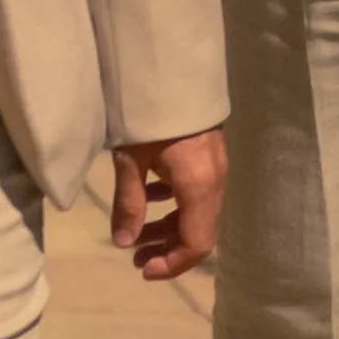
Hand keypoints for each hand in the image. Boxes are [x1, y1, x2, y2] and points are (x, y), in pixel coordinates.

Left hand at [111, 127, 226, 281]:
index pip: (196, 244)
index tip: (142, 269)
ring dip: (168, 227)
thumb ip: (129, 203)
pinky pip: (196, 192)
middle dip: (167, 249)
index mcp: (199, 186)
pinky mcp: (208, 155)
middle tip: (133, 257)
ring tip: (136, 234)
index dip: (171, 264)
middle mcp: (214, 181)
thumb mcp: (131, 160)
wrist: (171, 69)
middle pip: (199, 231)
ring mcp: (215, 167)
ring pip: (197, 212)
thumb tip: (123, 242)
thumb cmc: (148, 115)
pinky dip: (174, 204)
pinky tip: (150, 196)